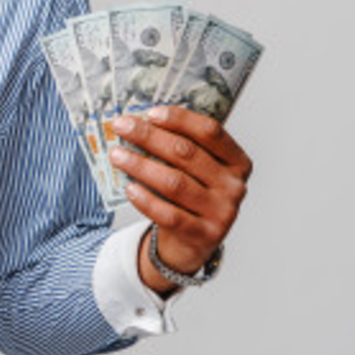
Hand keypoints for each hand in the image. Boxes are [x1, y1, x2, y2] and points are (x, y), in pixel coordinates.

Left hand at [109, 106, 252, 294]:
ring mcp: (222, 212)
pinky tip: (129, 187)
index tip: (150, 112)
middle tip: (121, 127)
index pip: (210, 132)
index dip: (180, 119)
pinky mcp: (204, 234)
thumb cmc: (191, 194)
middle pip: (187, 154)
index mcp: (237, 162)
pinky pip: (169, 214)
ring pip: (175, 183)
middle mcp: (234, 186)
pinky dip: (146, 199)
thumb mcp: (196, 170)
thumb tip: (139, 121)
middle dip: (149, 137)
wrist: (194, 242)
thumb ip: (181, 147)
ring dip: (141, 166)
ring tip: (117, 155)